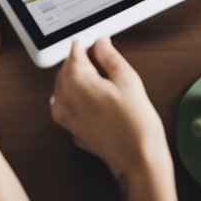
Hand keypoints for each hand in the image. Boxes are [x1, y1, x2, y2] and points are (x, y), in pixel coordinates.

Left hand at [50, 38, 169, 181]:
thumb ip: (109, 55)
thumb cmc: (135, 122)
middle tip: (107, 64)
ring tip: (105, 85)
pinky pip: (69, 103)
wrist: (136, 157)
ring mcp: (63, 115)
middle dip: (84, 62)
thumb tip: (100, 42)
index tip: (101, 45)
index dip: (90, 46)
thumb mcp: (127, 79)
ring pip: (65, 86)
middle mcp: (63, 98)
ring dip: (80, 80)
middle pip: (67, 68)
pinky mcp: (69, 127)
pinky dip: (79, 97)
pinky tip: (99, 101)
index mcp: (76, 81)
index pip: (75, 52)